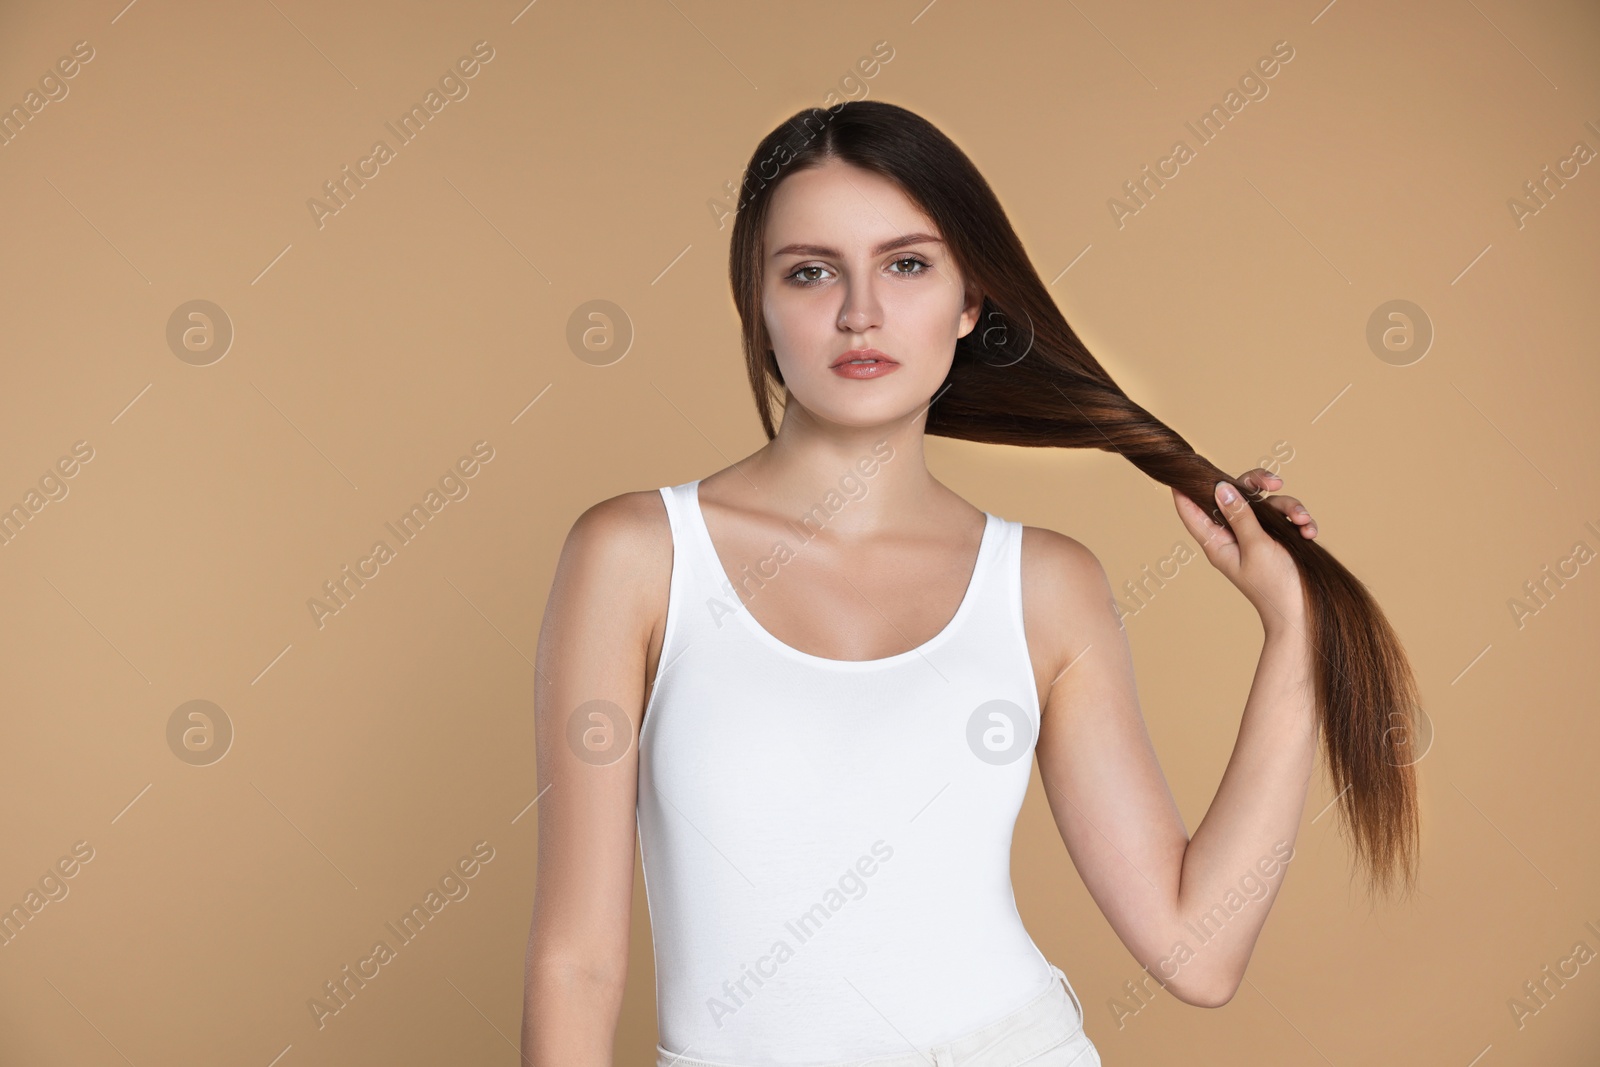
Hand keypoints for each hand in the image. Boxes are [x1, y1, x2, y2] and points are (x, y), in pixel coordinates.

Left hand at [1172, 468, 1311, 628]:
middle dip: (1257, 483)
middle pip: (1234, 494)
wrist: (1302, 614)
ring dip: (1290, 507)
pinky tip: (1309, 533)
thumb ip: (1240, 516)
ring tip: (1302, 523)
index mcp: (1217, 541)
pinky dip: (1300, 522)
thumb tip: (1220, 487)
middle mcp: (1234, 535)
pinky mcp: (1278, 538)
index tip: (1185, 468)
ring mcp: (1257, 536)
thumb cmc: (1274, 586)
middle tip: (1275, 482)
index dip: (1186, 488)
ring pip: (1267, 503)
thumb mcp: (1256, 547)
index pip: (1191, 509)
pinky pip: (1286, 517)